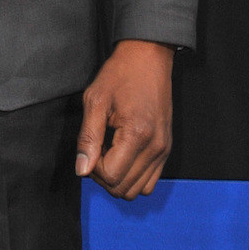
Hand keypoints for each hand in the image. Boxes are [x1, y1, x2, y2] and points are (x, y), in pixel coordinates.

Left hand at [76, 39, 174, 198]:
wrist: (147, 59)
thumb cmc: (120, 75)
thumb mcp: (95, 100)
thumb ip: (87, 138)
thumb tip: (81, 170)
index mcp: (137, 135)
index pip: (111, 176)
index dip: (93, 168)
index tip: (90, 147)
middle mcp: (155, 148)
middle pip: (125, 189)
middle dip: (104, 176)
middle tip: (96, 150)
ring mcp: (164, 150)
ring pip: (138, 190)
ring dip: (118, 178)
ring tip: (109, 152)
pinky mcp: (166, 149)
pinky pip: (150, 181)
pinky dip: (133, 176)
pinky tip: (122, 154)